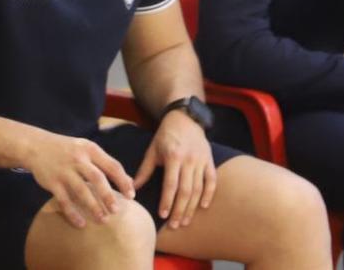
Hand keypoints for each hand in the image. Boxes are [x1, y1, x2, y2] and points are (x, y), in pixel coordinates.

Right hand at [25, 131, 134, 229]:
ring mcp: (64, 171)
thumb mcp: (87, 149)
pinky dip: (72, 213)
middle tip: (116, 210)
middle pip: (97, 178)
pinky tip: (81, 223)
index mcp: (91, 149)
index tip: (131, 195)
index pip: (112, 165)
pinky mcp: (52, 182)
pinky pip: (64, 200)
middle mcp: (78, 159)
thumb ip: (105, 163)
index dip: (123, 181)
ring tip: (103, 219)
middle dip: (108, 195)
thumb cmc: (68, 150)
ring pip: (81, 191)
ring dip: (93, 207)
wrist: (37, 146)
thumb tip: (128, 180)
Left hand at [132, 110, 217, 229]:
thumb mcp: (152, 151)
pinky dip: (209, 193)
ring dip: (192, 206)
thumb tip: (132, 190)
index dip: (167, 201)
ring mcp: (201, 160)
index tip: (163, 216)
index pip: (171, 184)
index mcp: (174, 157)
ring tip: (185, 221)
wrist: (185, 117)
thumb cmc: (165, 135)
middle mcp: (189, 160)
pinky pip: (211, 179)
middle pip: (186, 190)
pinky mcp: (209, 159)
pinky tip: (203, 206)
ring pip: (198, 188)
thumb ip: (144, 171)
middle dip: (180, 209)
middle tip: (174, 225)